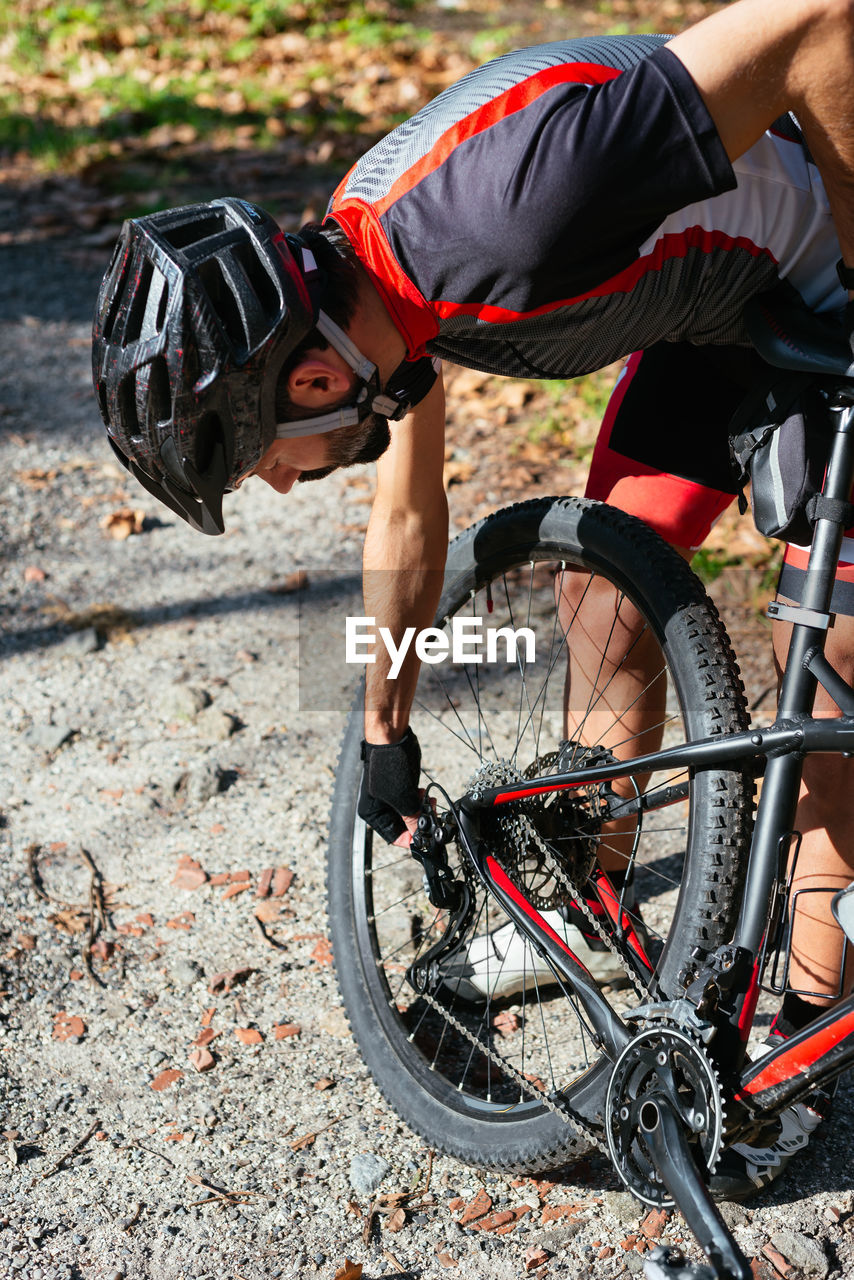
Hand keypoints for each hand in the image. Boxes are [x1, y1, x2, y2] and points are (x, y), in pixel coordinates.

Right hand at [358, 728, 421, 844]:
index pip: (393, 837)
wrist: (392, 738)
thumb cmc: (388, 764)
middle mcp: (380, 808)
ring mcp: (391, 798)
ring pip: (411, 814)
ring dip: (422, 811)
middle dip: (419, 822)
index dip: (411, 839)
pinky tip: (425, 794)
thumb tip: (420, 834)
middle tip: (431, 816)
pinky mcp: (402, 788)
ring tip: (428, 801)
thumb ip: (411, 818)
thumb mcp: (401, 798)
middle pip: (404, 826)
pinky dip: (421, 801)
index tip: (426, 838)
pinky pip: (413, 802)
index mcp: (373, 814)